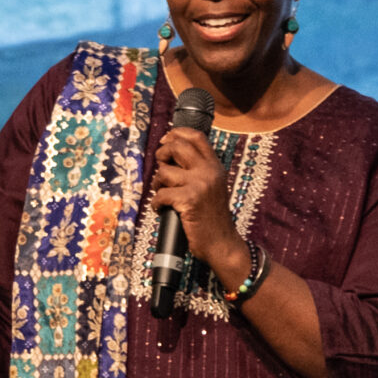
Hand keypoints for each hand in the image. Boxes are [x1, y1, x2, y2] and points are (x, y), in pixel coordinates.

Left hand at [151, 126, 251, 282]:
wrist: (221, 243)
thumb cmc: (210, 218)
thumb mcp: (211, 187)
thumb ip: (198, 171)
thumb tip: (169, 157)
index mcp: (215, 166)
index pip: (197, 137)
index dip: (177, 134)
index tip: (166, 140)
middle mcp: (209, 171)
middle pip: (177, 147)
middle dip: (162, 155)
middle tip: (160, 168)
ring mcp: (200, 184)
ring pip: (164, 172)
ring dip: (157, 184)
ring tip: (162, 195)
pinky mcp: (190, 200)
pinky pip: (161, 195)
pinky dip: (156, 204)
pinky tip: (161, 209)